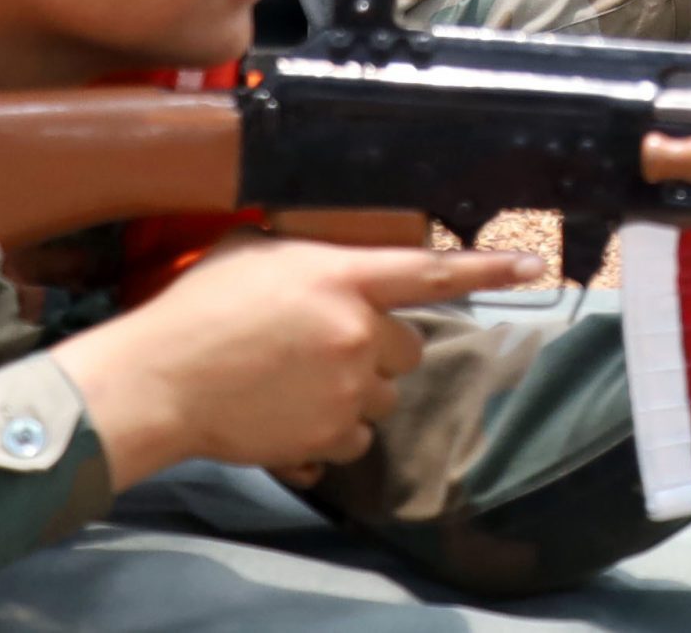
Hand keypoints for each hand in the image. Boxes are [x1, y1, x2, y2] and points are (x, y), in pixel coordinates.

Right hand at [53, 236, 541, 489]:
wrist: (158, 380)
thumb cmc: (197, 307)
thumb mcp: (255, 254)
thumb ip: (310, 257)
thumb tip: (329, 260)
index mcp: (344, 279)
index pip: (433, 271)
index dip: (488, 269)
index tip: (532, 266)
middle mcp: (358, 333)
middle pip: (408, 346)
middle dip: (376, 347)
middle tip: (324, 345)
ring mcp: (347, 389)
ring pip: (383, 395)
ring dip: (353, 391)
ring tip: (294, 382)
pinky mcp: (329, 435)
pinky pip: (353, 436)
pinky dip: (329, 431)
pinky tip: (285, 415)